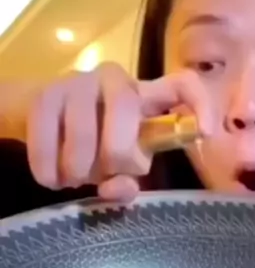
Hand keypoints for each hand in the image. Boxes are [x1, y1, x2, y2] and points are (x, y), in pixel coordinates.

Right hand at [23, 63, 212, 201]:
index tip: (205, 132)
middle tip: (105, 174)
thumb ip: (126, 180)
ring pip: (82, 127)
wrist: (36, 118)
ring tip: (73, 180)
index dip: (198, 103)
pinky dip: (48, 168)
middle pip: (125, 107)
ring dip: (78, 167)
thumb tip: (117, 188)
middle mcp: (115, 79)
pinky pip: (45, 135)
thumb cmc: (91, 145)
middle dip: (117, 152)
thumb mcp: (117, 166)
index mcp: (144, 95)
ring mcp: (77, 82)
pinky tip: (51, 179)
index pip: (182, 84)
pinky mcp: (43, 94)